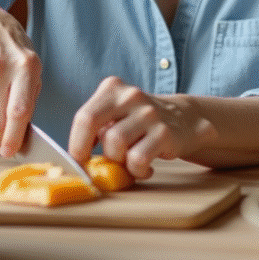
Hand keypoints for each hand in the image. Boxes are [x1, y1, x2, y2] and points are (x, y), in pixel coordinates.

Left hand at [68, 76, 217, 178]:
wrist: (184, 118)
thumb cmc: (138, 122)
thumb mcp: (115, 115)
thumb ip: (95, 129)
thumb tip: (74, 159)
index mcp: (112, 88)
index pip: (84, 117)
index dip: (76, 144)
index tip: (78, 160)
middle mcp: (131, 96)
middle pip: (98, 130)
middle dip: (98, 154)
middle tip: (103, 163)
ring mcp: (149, 113)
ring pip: (117, 146)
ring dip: (119, 162)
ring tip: (129, 162)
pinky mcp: (164, 133)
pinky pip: (138, 160)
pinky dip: (137, 171)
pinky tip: (144, 167)